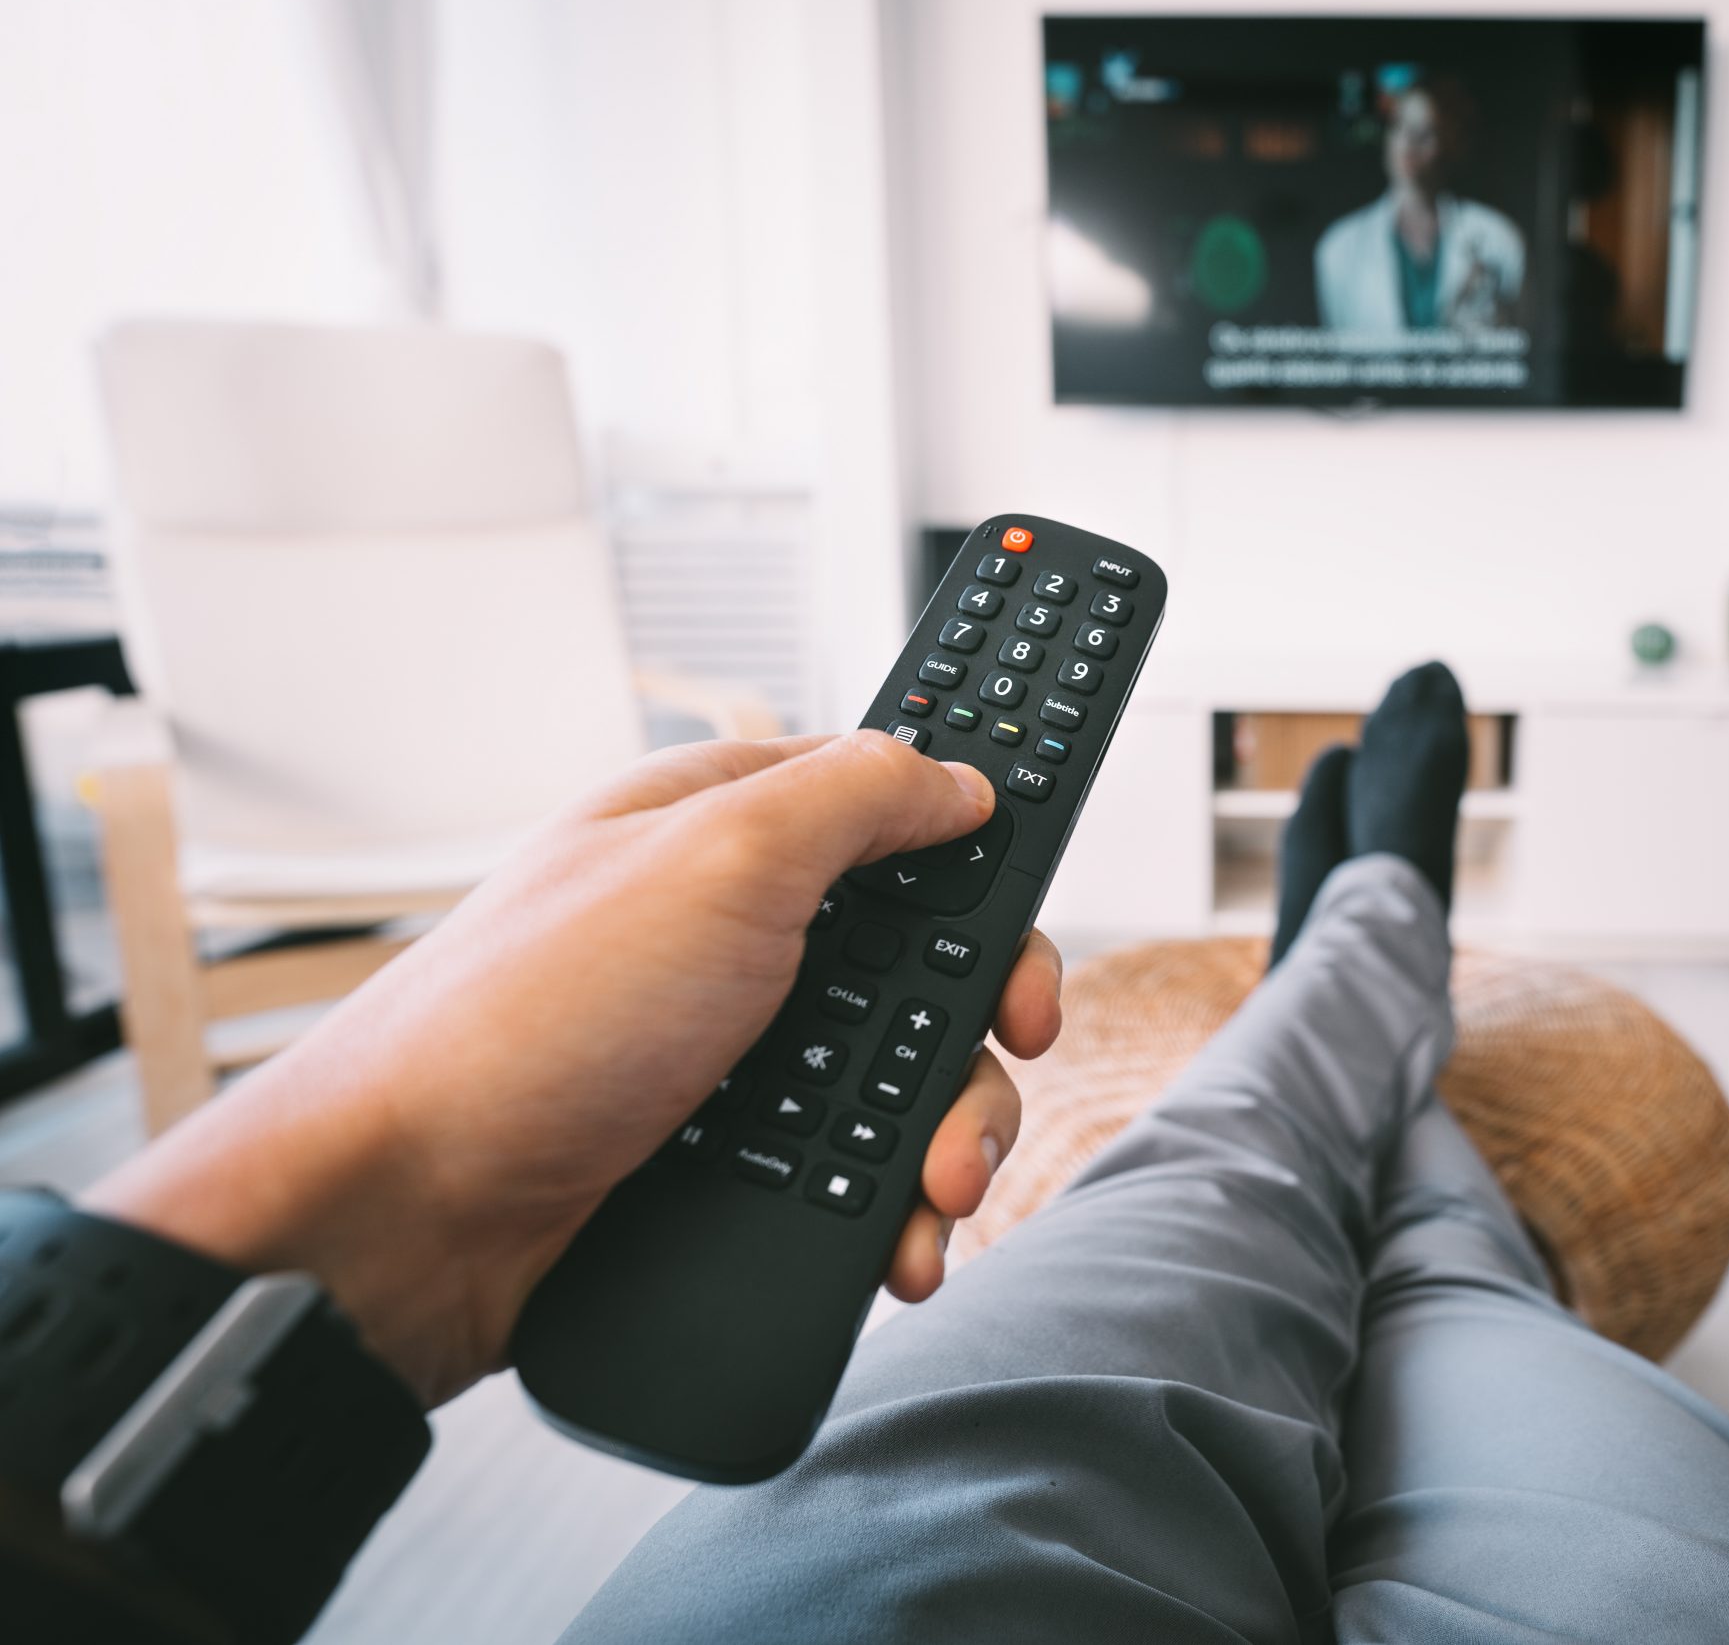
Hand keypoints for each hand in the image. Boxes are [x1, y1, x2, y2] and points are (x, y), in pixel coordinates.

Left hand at [83, 733, 1061, 1405]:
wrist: (405, 1222)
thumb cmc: (524, 1021)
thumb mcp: (718, 857)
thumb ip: (858, 797)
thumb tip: (958, 776)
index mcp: (727, 831)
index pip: (896, 805)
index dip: (980, 840)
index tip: (1032, 883)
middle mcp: (736, 935)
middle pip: (929, 957)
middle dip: (983, 1017)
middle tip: (1010, 1041)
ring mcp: (734, 1054)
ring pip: (908, 1079)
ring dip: (951, 1134)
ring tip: (934, 1190)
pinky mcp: (728, 1161)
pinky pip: (857, 1177)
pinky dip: (894, 1213)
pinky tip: (895, 1243)